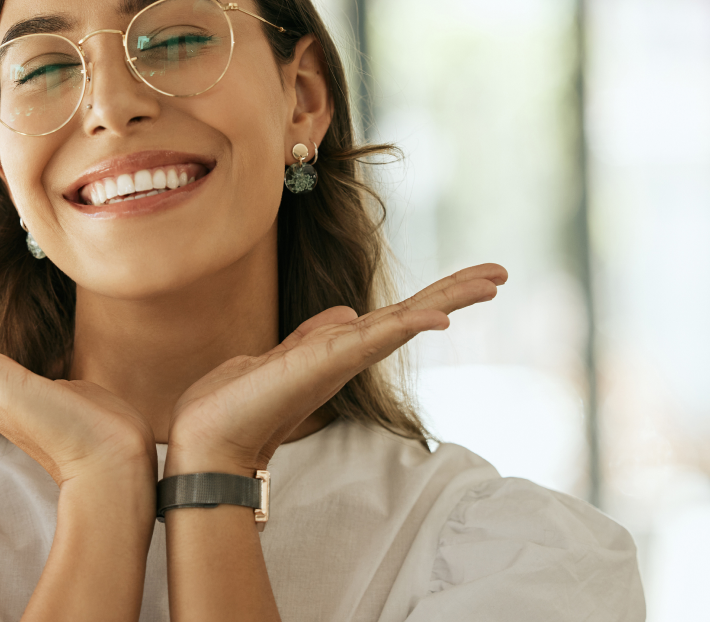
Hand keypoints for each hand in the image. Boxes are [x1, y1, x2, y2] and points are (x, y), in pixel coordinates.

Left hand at [165, 263, 507, 474]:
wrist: (208, 436)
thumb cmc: (238, 402)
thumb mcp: (282, 355)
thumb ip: (315, 334)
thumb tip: (345, 312)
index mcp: (340, 348)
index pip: (398, 315)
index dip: (435, 296)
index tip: (474, 278)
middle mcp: (349, 354)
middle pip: (413, 315)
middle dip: (457, 292)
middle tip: (501, 273)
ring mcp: (341, 359)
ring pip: (405, 321)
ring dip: (449, 299)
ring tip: (491, 280)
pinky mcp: (326, 363)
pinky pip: (376, 339)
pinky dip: (409, 326)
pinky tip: (440, 317)